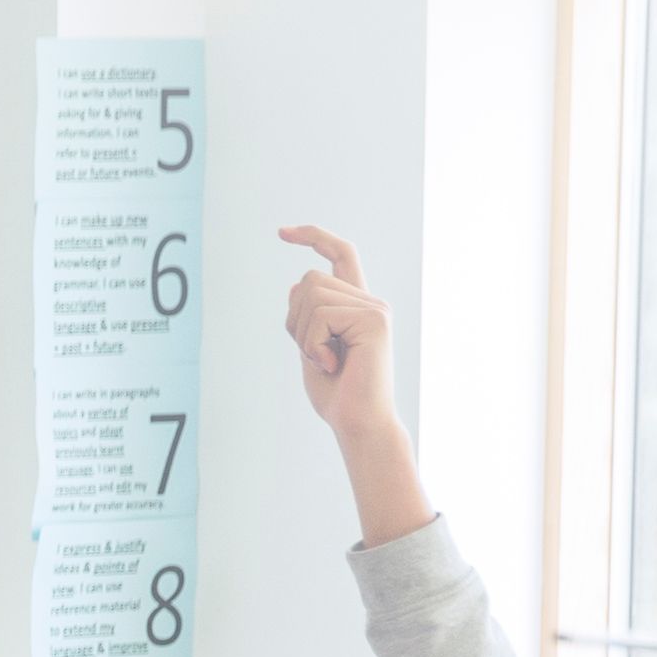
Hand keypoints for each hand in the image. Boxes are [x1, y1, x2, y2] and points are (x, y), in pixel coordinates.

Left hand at [276, 228, 394, 435]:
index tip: (282, 231)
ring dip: (303, 334)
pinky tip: (332, 364)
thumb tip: (296, 285)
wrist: (358, 425)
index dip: (313, 236)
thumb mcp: (310, 350)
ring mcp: (375, 307)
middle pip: (308, 279)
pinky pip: (320, 315)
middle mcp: (370, 301)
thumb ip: (307, 318)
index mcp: (357, 305)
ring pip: (311, 293)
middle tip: (315, 355)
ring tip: (326, 361)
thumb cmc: (336, 396)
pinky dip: (312, 344)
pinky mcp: (374, 319)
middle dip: (295, 319)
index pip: (340, 255)